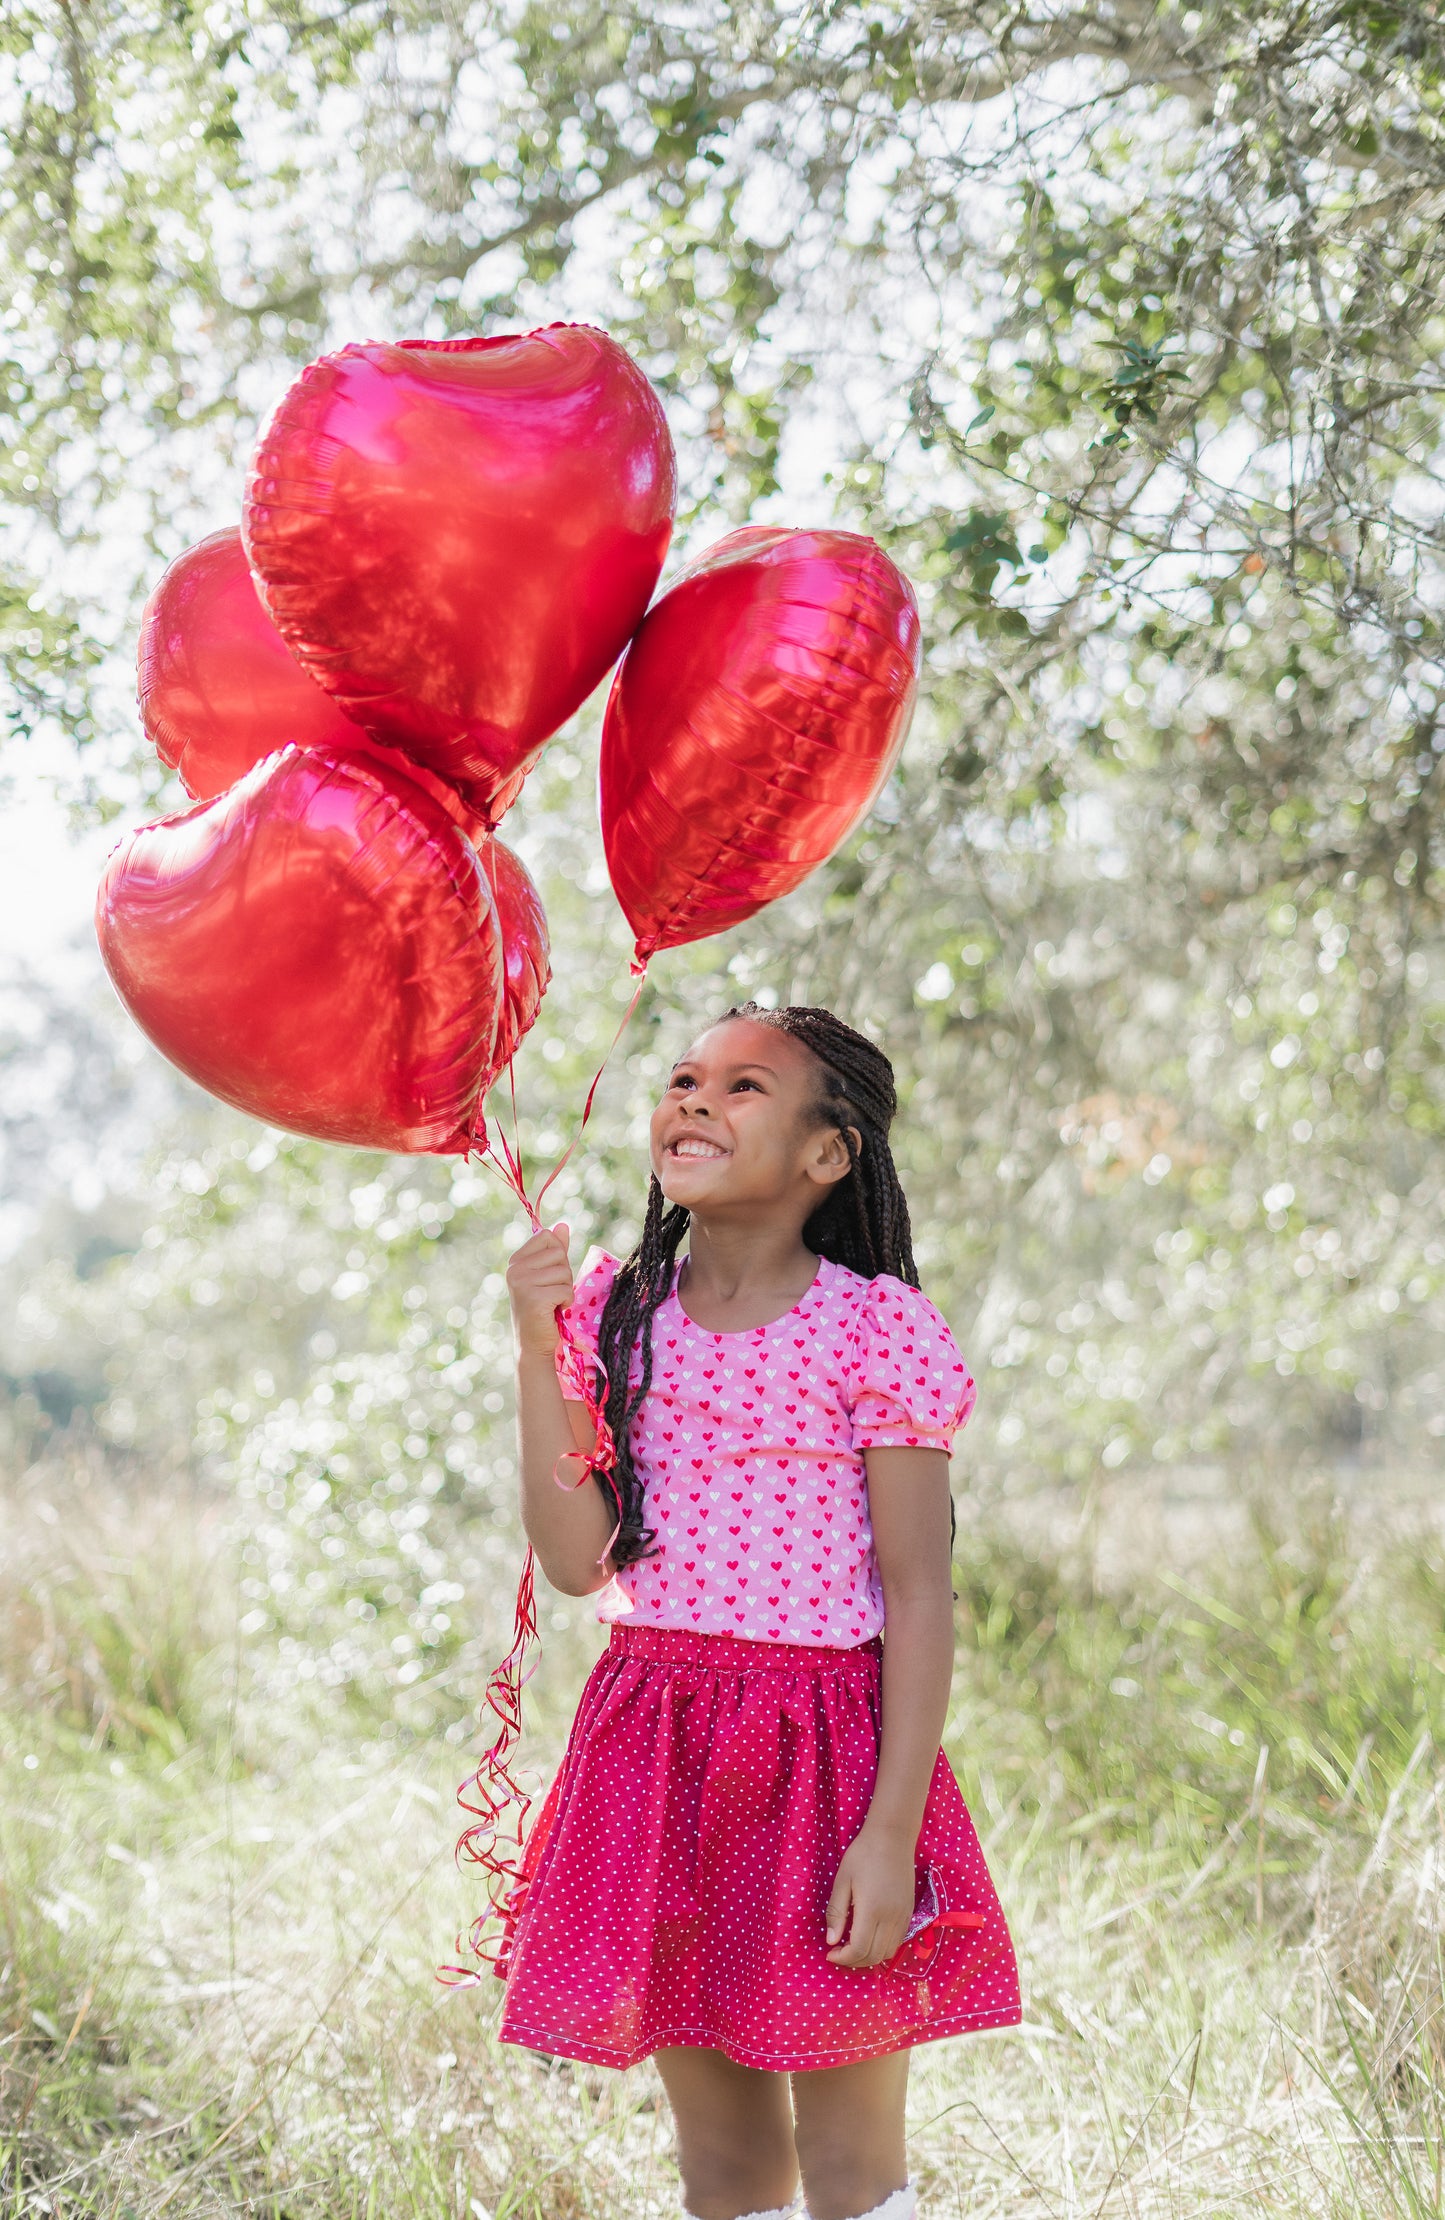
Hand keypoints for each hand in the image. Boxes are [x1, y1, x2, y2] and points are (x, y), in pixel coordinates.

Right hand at [506, 1223, 572, 1355]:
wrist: (533, 1344)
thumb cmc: (543, 1308)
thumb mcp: (547, 1275)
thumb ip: (555, 1250)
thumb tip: (563, 1225)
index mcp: (516, 1261)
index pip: (547, 1237)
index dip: (557, 1256)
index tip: (548, 1276)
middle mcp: (515, 1270)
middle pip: (558, 1254)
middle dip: (564, 1274)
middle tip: (551, 1293)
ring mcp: (522, 1284)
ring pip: (564, 1272)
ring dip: (565, 1289)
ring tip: (552, 1303)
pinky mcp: (534, 1299)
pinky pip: (566, 1290)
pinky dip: (566, 1302)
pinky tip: (554, 1311)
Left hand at [824, 1821, 915, 1968]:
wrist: (892, 1837)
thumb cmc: (862, 1855)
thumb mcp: (842, 1880)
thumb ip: (836, 1913)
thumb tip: (831, 1941)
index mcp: (872, 1910)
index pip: (859, 1949)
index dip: (843, 1958)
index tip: (830, 1953)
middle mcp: (891, 1918)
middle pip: (874, 1956)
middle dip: (854, 1961)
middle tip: (838, 1952)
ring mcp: (903, 1916)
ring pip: (888, 1952)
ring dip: (869, 1957)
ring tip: (853, 1947)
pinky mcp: (909, 1912)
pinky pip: (897, 1941)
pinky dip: (883, 1947)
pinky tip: (870, 1937)